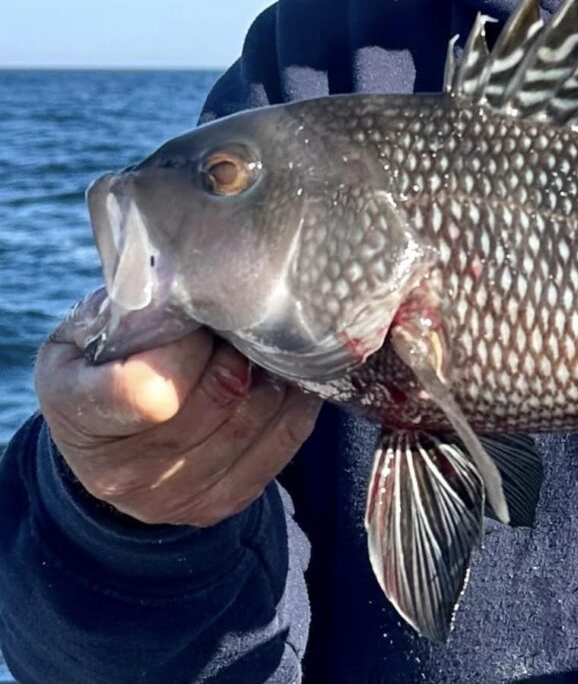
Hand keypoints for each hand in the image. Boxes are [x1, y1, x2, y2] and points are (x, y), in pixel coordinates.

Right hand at [35, 288, 321, 527]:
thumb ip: (137, 306)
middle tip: (247, 323)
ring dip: (273, 377)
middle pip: (215, 402)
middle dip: (239, 353)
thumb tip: (198, 282)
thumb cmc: (107, 358)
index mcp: (74, 410)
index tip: (197, 322)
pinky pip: (279, 448)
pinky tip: (287, 378)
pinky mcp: (213, 505)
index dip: (188, 351)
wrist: (106, 433)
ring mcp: (166, 498)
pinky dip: (293, 406)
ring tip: (268, 347)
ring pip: (252, 423)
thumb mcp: (98, 323)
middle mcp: (116, 470)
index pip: (145, 391)